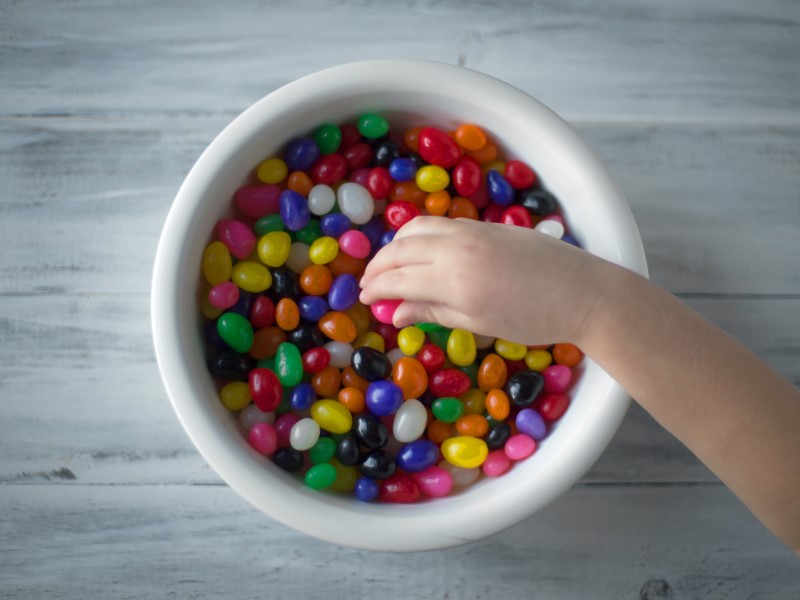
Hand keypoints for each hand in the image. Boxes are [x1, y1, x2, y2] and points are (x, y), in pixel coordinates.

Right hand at [358, 216, 618, 344]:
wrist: (583, 291)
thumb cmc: (533, 319)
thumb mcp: (479, 324)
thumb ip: (433, 313)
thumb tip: (394, 313)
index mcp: (453, 280)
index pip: (397, 279)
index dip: (375, 289)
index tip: (364, 300)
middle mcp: (456, 248)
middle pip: (400, 250)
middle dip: (378, 267)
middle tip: (368, 285)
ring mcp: (470, 231)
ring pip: (416, 229)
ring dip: (395, 246)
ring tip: (390, 266)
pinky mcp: (484, 224)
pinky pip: (438, 223)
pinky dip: (418, 235)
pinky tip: (419, 250)